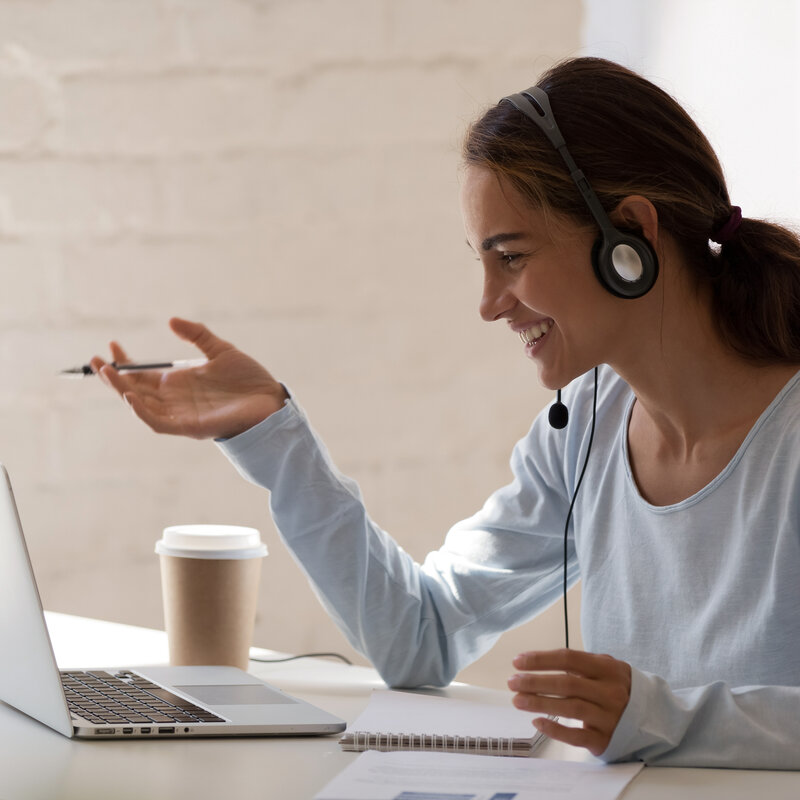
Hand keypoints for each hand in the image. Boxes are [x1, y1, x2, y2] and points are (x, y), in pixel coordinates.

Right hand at [90, 317, 287, 439]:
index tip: (113, 345)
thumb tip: (171, 320)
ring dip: (122, 391)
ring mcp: (181, 414)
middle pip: (135, 390)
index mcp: (179, 383)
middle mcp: (175, 400)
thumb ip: (197, 335)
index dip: (125, 362)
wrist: (271, 399)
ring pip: (141, 406)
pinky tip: (131, 396)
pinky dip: (143, 412)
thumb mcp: (220, 350)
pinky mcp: (190, 427)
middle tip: (96, 361)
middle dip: (114, 377)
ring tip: (108, 373)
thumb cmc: (248, 379)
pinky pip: (159, 423)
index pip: (143, 374)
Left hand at [507, 648, 630, 756]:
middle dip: (535, 682)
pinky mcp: (605, 740)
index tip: (518, 661)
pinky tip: (537, 722)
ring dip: (539, 703)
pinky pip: (576, 736)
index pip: (569, 659)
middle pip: (566, 684)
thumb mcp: (607, 668)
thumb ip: (580, 663)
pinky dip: (555, 729)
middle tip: (512, 682)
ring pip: (569, 708)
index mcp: (608, 669)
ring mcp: (608, 718)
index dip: (541, 659)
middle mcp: (610, 692)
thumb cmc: (618, 688)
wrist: (652, 718)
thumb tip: (540, 661)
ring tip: (517, 700)